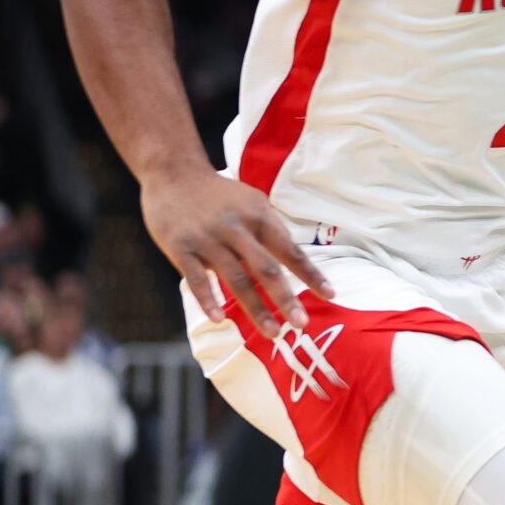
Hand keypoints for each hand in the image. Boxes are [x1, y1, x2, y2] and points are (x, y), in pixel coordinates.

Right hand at [142, 168, 331, 334]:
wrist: (173, 172)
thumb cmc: (220, 195)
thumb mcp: (253, 202)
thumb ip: (272, 230)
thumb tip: (296, 260)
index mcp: (259, 217)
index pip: (290, 250)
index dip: (311, 273)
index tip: (331, 294)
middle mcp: (236, 229)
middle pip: (266, 269)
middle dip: (286, 298)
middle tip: (302, 324)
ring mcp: (207, 239)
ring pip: (235, 278)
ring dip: (255, 308)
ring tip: (272, 332)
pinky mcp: (180, 247)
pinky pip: (196, 278)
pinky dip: (208, 299)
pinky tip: (220, 319)